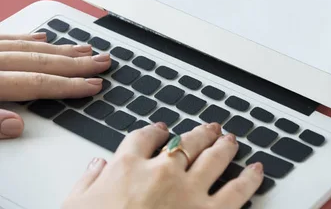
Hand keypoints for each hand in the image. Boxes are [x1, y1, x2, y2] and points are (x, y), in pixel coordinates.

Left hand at [0, 33, 110, 138]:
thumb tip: (16, 125)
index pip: (37, 84)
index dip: (68, 85)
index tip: (93, 85)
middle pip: (40, 62)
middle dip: (76, 63)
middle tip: (101, 62)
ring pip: (28, 48)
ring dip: (60, 50)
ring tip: (84, 50)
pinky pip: (7, 38)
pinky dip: (28, 39)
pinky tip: (43, 38)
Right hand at [63, 122, 263, 208]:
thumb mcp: (74, 207)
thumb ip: (86, 182)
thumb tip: (97, 166)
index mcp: (127, 167)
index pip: (144, 138)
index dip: (156, 131)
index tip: (162, 130)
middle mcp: (162, 172)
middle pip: (186, 142)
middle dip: (200, 133)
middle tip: (209, 129)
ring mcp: (189, 191)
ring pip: (214, 157)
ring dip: (225, 146)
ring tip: (231, 139)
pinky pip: (237, 191)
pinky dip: (250, 178)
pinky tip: (257, 170)